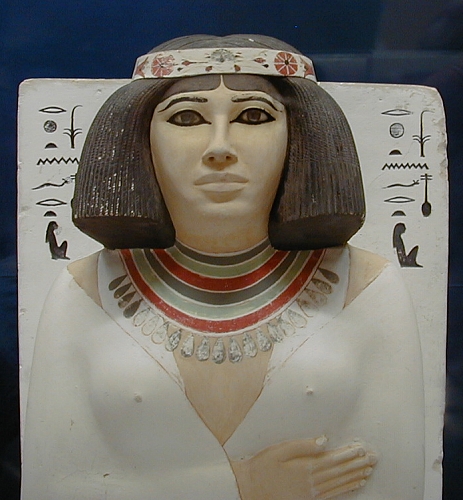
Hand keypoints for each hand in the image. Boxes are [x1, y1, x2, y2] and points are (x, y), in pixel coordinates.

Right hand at [231, 436, 376, 499]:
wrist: (251, 487)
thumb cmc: (263, 466)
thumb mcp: (280, 450)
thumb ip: (303, 445)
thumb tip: (323, 440)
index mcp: (306, 468)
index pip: (333, 459)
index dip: (349, 454)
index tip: (362, 448)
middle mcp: (312, 482)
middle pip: (340, 472)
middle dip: (358, 464)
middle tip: (373, 458)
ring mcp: (312, 493)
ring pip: (340, 484)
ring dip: (356, 476)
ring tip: (369, 470)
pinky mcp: (310, 499)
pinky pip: (334, 494)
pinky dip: (347, 489)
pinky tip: (355, 485)